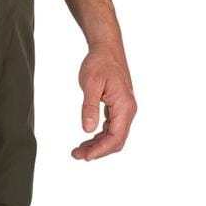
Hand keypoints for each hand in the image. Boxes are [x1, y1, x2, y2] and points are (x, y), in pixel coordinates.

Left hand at [72, 45, 136, 160]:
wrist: (106, 48)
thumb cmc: (99, 63)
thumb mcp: (91, 84)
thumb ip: (89, 107)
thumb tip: (87, 130)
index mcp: (124, 106)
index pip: (115, 138)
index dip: (100, 150)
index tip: (85, 156)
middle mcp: (128, 110)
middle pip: (116, 140)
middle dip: (98, 151)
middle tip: (77, 155)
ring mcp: (124, 109)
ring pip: (114, 135)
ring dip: (98, 144)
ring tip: (79, 150)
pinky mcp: (118, 106)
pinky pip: (112, 127)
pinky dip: (100, 135)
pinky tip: (88, 138)